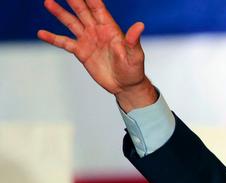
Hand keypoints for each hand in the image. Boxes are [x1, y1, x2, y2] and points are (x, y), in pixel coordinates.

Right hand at [37, 0, 156, 110]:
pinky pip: (64, 43)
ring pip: (71, 23)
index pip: (98, 8)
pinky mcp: (81, 52)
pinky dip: (53, 38)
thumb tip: (140, 25)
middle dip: (73, 0)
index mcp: (110, 28)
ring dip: (60, 13)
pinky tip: (41, 33)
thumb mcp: (135, 55)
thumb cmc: (133, 70)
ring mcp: (88, 40)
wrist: (125, 86)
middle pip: (82, 11)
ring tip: (48, 2)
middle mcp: (97, 31)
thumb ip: (134, 40)